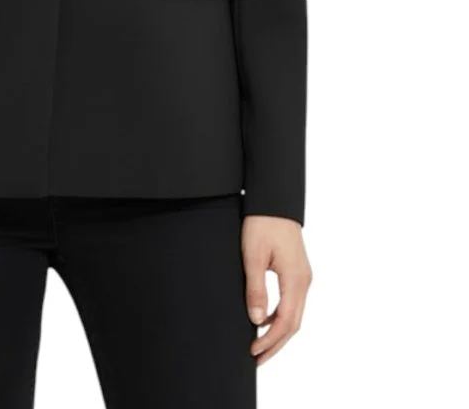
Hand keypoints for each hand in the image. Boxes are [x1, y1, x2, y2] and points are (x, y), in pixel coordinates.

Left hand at [241, 215, 311, 364]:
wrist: (274, 199)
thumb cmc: (262, 223)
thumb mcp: (253, 256)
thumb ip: (256, 289)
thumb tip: (257, 320)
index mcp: (295, 279)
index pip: (286, 321)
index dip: (270, 340)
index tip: (254, 351)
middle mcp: (304, 280)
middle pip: (294, 323)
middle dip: (276, 344)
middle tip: (256, 359)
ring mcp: (303, 276)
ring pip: (295, 313)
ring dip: (278, 331)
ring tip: (259, 344)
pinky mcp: (298, 270)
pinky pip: (292, 301)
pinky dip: (280, 316)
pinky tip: (265, 319)